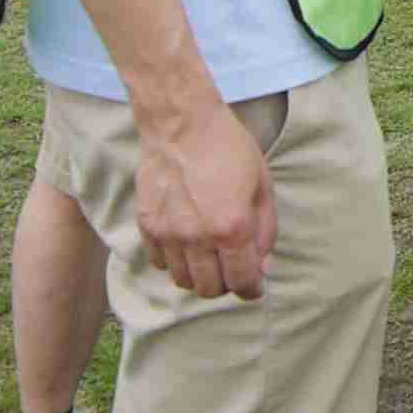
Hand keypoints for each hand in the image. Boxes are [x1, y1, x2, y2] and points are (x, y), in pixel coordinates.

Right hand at [136, 98, 276, 300]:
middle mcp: (197, 237)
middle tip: (233, 267)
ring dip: (200, 275)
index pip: (242, 281)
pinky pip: (160, 263)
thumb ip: (265, 231)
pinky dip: (175, 261)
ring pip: (183, 281)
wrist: (182, 123)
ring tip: (210, 256)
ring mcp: (168, 234)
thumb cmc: (229, 148)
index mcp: (231, 227)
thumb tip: (263, 266)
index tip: (255, 285)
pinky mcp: (147, 225)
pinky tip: (187, 243)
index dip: (253, 288)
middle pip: (211, 289)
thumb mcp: (263, 186)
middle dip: (227, 283)